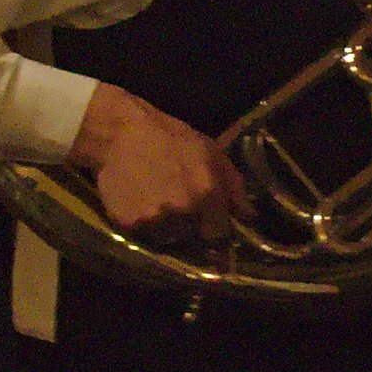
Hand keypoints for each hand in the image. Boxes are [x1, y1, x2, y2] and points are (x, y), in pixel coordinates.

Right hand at [68, 82, 247, 239]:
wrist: (121, 133)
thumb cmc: (171, 138)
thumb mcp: (212, 152)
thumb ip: (234, 187)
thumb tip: (249, 217)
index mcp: (207, 193)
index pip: (219, 234)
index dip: (215, 232)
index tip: (210, 230)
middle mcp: (183, 210)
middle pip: (192, 237)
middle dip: (189, 226)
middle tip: (178, 206)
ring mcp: (154, 220)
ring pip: (166, 238)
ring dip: (165, 227)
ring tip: (158, 203)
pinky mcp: (128, 224)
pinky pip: (141, 234)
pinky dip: (142, 224)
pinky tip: (139, 202)